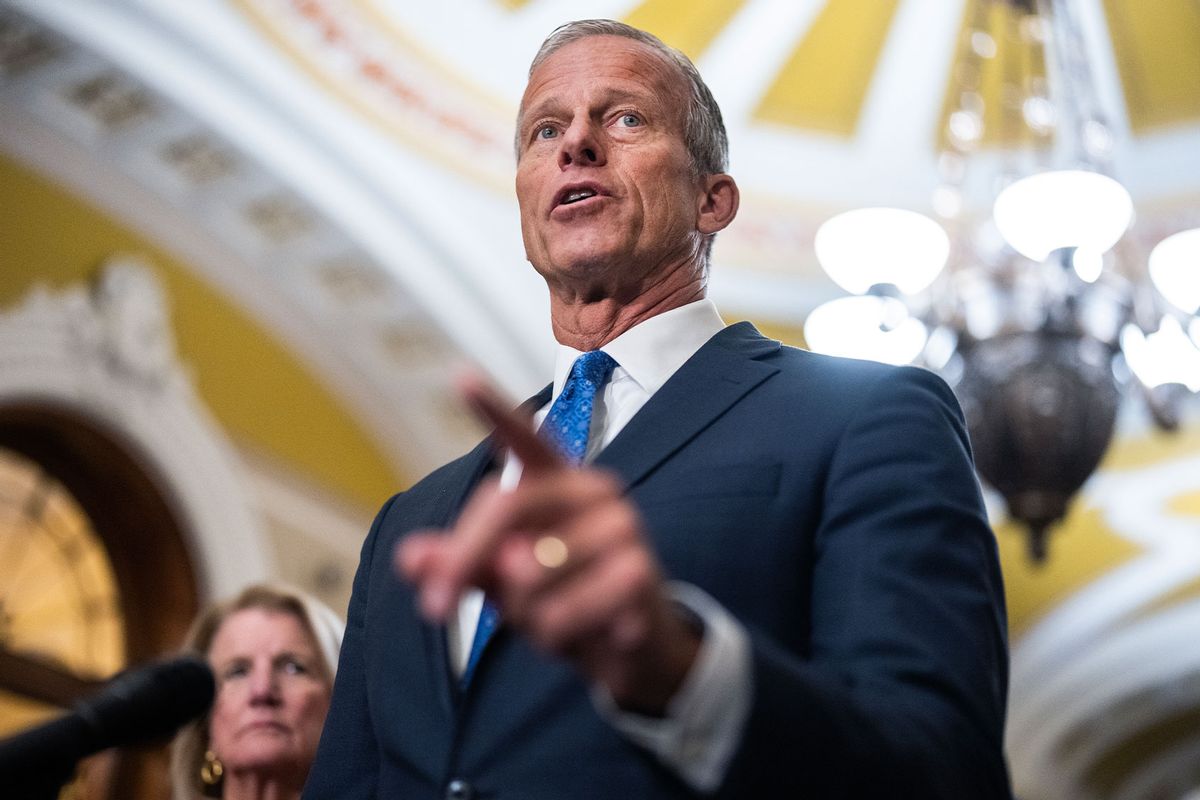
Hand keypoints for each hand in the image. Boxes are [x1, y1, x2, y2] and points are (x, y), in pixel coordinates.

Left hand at [395, 374, 699, 713]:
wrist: (632, 648)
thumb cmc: (560, 598)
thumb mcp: (501, 581)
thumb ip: (458, 564)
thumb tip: (408, 558)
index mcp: (554, 481)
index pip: (522, 437)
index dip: (492, 408)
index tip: (459, 374)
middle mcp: (592, 489)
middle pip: (508, 505)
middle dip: (464, 557)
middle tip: (432, 609)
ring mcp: (622, 525)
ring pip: (533, 572)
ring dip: (524, 614)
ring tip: (550, 621)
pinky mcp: (640, 569)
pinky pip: (570, 608)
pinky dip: (561, 633)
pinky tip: (593, 633)